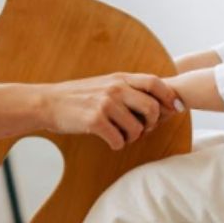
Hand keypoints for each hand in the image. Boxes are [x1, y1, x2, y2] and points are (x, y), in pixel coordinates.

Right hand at [41, 73, 182, 149]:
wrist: (47, 103)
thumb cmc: (78, 97)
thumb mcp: (104, 84)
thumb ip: (127, 88)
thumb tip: (156, 101)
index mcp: (120, 78)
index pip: (155, 82)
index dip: (169, 96)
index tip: (176, 108)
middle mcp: (115, 88)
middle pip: (152, 108)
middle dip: (152, 123)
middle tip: (143, 129)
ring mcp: (105, 104)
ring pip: (137, 128)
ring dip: (132, 137)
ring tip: (122, 135)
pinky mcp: (95, 121)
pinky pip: (119, 140)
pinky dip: (117, 144)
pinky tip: (109, 140)